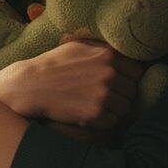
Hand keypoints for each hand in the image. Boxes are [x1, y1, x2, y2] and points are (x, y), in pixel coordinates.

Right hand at [0, 40, 143, 128]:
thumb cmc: (52, 64)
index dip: (127, 79)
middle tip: (104, 97)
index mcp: (108, 55)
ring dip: (113, 110)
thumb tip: (123, 52)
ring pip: (125, 108)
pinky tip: (88, 114)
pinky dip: (102, 121)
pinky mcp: (95, 114)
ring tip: (96, 106)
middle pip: (132, 92)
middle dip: (121, 95)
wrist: (30, 85)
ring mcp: (103, 95)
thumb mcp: (77, 46)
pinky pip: (112, 122)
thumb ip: (101, 49)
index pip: (137, 72)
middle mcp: (109, 74)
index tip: (116, 84)